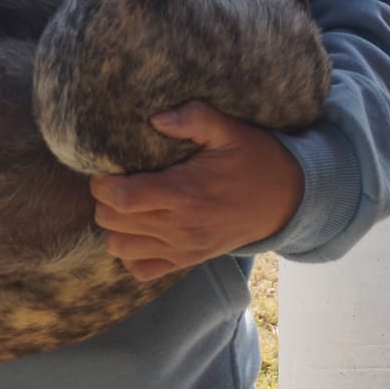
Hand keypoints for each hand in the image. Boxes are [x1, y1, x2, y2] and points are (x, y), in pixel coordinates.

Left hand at [88, 101, 305, 282]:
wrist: (285, 200)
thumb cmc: (255, 159)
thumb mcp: (231, 130)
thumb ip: (195, 119)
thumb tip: (156, 117)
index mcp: (185, 193)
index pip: (122, 198)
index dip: (104, 182)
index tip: (109, 167)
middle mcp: (179, 227)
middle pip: (113, 222)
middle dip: (104, 199)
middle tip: (117, 180)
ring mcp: (182, 249)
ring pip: (119, 247)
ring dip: (114, 225)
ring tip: (127, 203)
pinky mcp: (186, 261)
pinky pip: (140, 270)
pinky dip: (130, 253)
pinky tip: (140, 229)